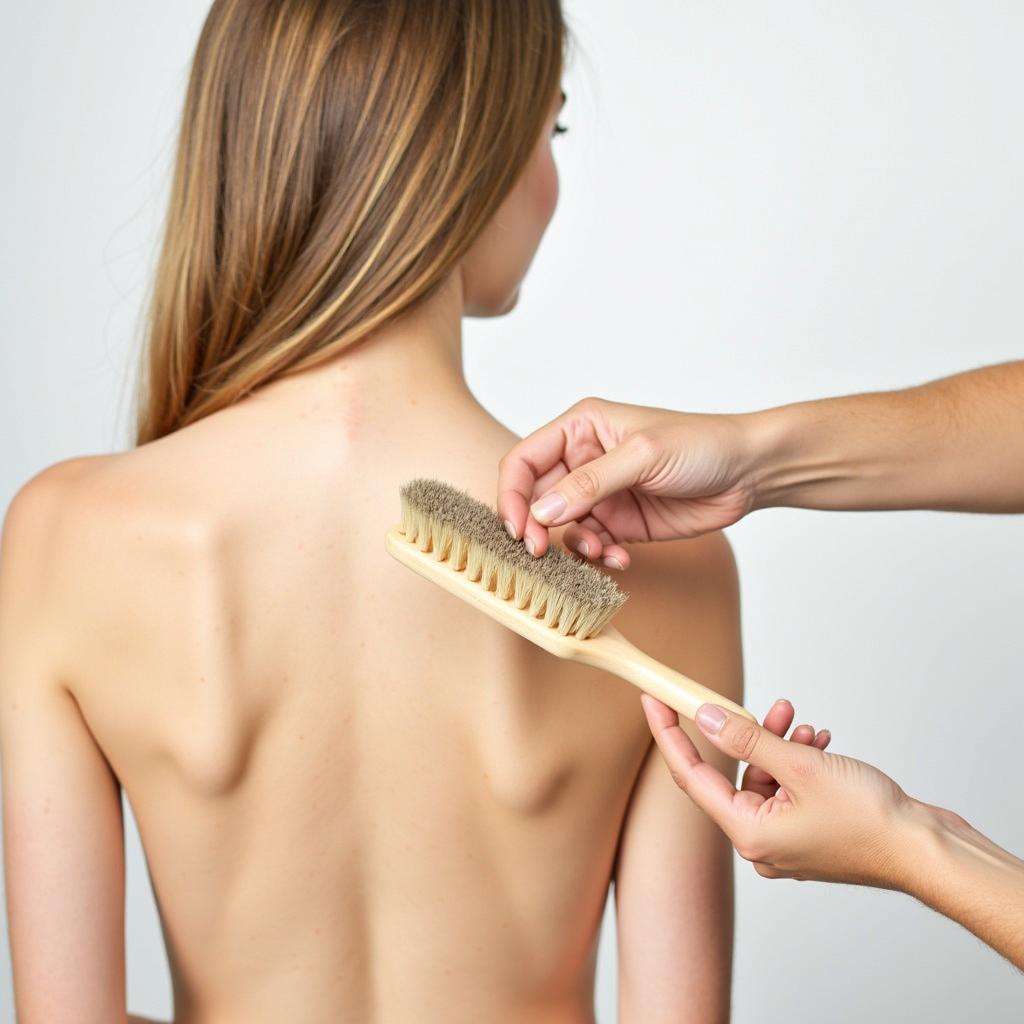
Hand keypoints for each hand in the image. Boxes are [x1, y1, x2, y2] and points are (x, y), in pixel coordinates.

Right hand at [496, 396, 759, 562]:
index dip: (512, 493)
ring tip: (600, 551)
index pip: (524, 460)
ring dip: (574, 545)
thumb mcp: (643, 455)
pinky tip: (621, 559)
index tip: (519, 527)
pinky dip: (599, 556)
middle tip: (542, 553)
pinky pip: (591, 544)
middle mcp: (583, 460)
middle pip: (535, 498)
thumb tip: (543, 510)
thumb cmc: (702, 444)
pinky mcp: (619, 523)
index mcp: (580, 428)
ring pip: (562, 528)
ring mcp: (600, 494)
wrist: (749, 472)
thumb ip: (591, 483)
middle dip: (537, 528)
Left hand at [641, 694, 914, 888]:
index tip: (653, 702)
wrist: (927, 851)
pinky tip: (819, 741)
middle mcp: (761, 842)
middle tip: (756, 704)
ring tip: (799, 722)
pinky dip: (798, 761)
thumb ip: (748, 740)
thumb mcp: (802, 766)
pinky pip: (788, 788)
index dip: (670, 735)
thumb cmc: (872, 822)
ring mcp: (786, 840)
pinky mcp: (809, 831)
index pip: (691, 776)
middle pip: (731, 774)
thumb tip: (706, 718)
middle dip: (744, 733)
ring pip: (764, 777)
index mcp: (749, 833)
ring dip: (777, 744)